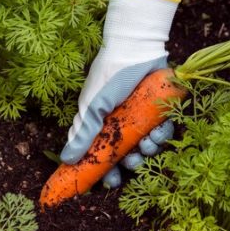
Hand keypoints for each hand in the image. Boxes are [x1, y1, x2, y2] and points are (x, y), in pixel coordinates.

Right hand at [60, 0, 178, 186]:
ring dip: (147, 151)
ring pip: (145, 145)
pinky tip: (159, 133)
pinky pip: (162, 130)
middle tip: (132, 164)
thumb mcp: (94, 105)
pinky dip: (162, 135)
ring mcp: (140, 116)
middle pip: (126, 154)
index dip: (104, 170)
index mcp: (101, 123)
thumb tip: (67, 159)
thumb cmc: (111, 75)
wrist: (136, 48)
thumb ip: (83, 132)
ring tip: (146, 146)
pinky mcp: (159, 109)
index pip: (101, 153)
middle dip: (129, 163)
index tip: (107, 183)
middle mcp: (121, 122)